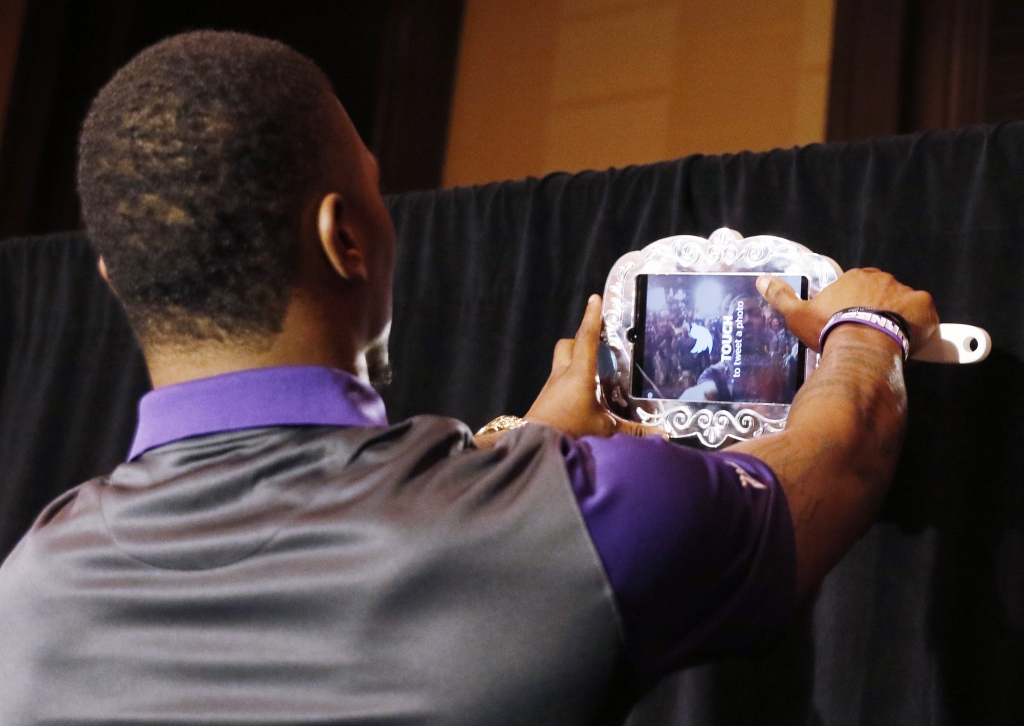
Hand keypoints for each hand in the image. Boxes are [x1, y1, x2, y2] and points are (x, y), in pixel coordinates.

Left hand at [524, 295, 658, 438]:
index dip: (592, 317)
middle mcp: (562, 374)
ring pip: (561, 362)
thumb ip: (634, 431)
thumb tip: (663, 435)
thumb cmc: (569, 432)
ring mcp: (551, 387)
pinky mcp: (545, 400)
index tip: (595, 299)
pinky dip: (571, 381)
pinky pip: (558, 381)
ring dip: (575, 361)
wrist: (533, 445)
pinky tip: (583, 396)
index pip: (586, 337)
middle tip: (598, 344)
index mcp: (579, 373)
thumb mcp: (605, 430)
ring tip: (595, 372)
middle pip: (568, 345)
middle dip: (581, 339)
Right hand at [756, 268, 939, 353]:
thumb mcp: (798, 314)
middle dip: (877, 309)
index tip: (850, 321)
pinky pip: (925, 315)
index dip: (854, 305)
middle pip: (882, 293)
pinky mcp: (925, 308)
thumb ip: (781, 296)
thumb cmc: (829, 329)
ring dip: (898, 318)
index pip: (857, 286)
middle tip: (867, 333)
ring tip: (886, 341)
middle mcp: (882, 278)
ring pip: (903, 304)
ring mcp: (905, 292)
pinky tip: (911, 341)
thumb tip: (761, 280)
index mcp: (854, 277)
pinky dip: (921, 326)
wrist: (861, 346)